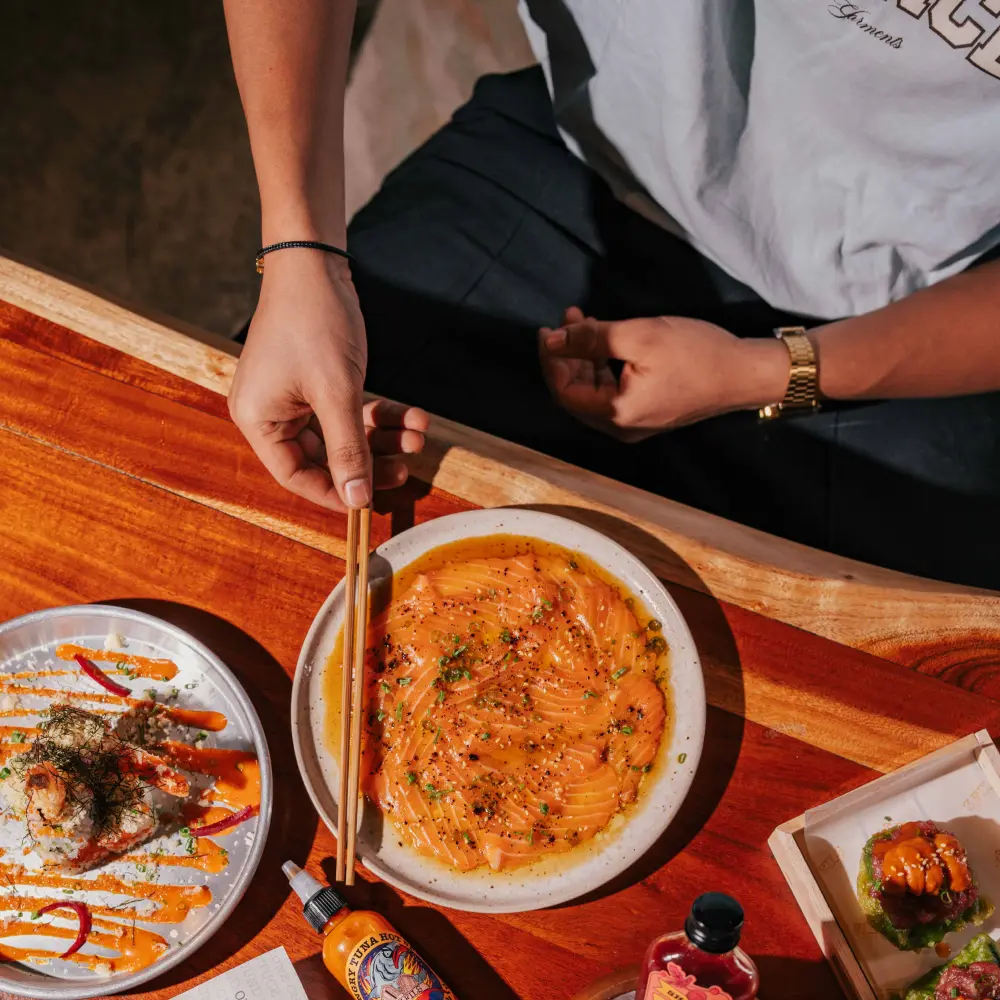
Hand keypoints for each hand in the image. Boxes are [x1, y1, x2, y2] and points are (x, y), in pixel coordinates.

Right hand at [228, 250, 428, 509]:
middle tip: (407, 468)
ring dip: (382, 437)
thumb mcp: (337, 393)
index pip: (296, 476)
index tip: (373, 502)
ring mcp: (293, 396)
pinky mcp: (315, 381)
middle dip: (370, 460)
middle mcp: (270, 412)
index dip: (335, 493)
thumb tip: (357, 501)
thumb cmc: (314, 322)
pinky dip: (378, 414)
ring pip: (342, 434)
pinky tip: (410, 414)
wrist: (314, 262)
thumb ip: (348, 450)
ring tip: (417, 434)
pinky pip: (347, 411)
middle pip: (323, 458)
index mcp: (259, 420)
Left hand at [538, 307, 787, 441]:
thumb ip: (591, 339)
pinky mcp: (649, 414)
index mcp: (616, 414)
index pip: (564, 391)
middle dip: (566, 355)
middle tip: (565, 320)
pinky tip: (605, 342)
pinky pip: (613, 393)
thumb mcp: (638, 337)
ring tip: (583, 322)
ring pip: (593, 392)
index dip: (551, 359)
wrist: (743, 373)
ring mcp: (636, 424)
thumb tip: (554, 340)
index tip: (549, 329)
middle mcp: (621, 427)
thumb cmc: (695, 353)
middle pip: (575, 394)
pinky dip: (603, 367)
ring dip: (584, 357)